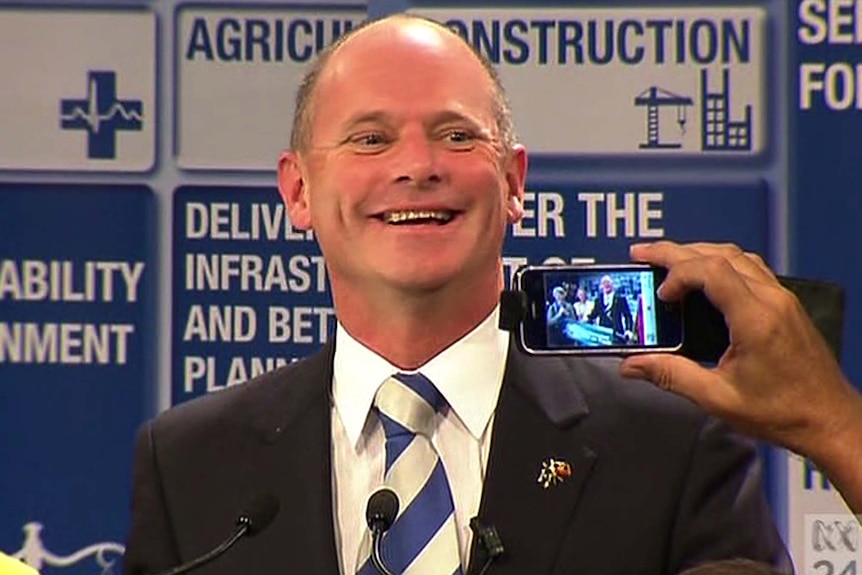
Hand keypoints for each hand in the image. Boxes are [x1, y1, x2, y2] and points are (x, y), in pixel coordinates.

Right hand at [619, 241, 860, 460]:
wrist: (830, 421)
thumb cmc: (784, 413)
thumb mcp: (718, 398)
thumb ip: (671, 375)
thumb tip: (633, 364)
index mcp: (756, 320)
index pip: (711, 271)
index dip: (677, 273)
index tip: (660, 295)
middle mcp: (772, 301)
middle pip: (719, 254)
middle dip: (675, 251)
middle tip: (642, 254)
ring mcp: (782, 299)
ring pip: (736, 256)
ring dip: (698, 253)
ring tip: (667, 260)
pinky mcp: (785, 305)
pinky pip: (750, 268)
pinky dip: (719, 263)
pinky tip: (703, 276)